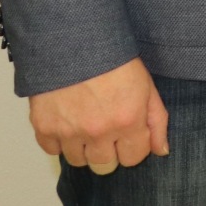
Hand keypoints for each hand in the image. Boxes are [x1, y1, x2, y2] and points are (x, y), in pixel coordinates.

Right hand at [30, 56, 167, 172]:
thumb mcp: (147, 85)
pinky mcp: (44, 127)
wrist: (75, 39)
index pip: (133, 158)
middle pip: (105, 166)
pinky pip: (52, 150)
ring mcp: (69, 131)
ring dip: (83, 147)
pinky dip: (59, 140)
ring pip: (78, 161)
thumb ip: (157, 120)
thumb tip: (161, 150)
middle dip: (109, 151)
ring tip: (86, 123)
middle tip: (107, 129)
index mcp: (127, 120)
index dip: (133, 146)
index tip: (129, 132)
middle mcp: (98, 131)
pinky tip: (68, 120)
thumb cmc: (114, 58)